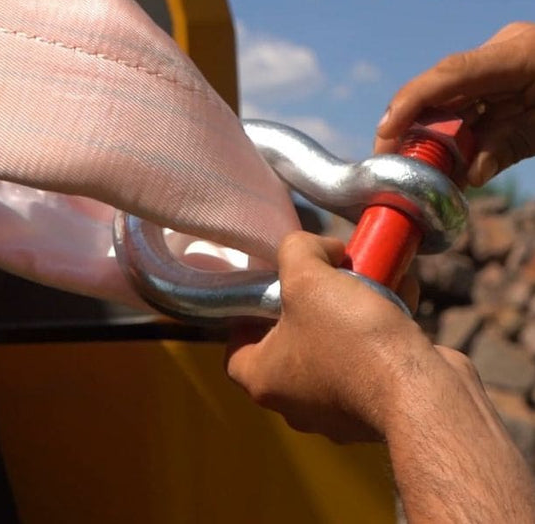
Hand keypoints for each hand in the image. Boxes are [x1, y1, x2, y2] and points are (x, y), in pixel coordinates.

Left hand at [225, 231, 425, 442]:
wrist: (420, 391)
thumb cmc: (350, 337)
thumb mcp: (307, 275)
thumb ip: (298, 249)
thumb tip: (320, 249)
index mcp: (264, 379)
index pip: (236, 347)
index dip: (248, 314)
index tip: (271, 288)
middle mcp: (294, 401)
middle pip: (290, 340)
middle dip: (309, 302)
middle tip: (325, 277)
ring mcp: (336, 408)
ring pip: (333, 345)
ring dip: (350, 308)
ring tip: (368, 276)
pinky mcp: (375, 405)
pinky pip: (368, 358)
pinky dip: (380, 327)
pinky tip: (399, 293)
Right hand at [374, 21, 534, 186]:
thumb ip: (512, 146)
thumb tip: (468, 175)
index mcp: (520, 53)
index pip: (452, 73)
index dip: (412, 101)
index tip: (386, 133)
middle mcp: (503, 60)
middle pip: (443, 93)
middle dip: (411, 128)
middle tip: (388, 164)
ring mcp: (503, 77)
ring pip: (453, 112)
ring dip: (432, 144)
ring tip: (413, 175)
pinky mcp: (508, 99)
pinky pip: (473, 124)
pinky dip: (459, 150)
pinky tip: (445, 171)